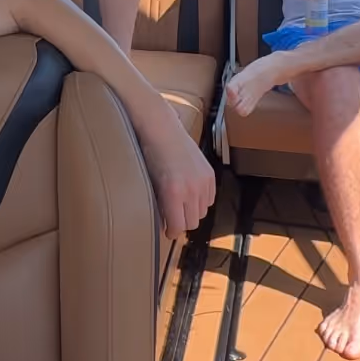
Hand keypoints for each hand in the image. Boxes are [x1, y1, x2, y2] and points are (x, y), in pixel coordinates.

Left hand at [142, 111, 215, 239]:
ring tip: (180, 202)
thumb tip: (164, 223)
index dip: (172, 231)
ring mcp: (203, 182)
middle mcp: (192, 189)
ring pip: (203, 212)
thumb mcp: (150, 183)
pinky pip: (210, 199)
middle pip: (192, 222)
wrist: (161, 129)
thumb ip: (160, 205)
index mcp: (173, 193)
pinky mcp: (210, 175)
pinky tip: (190, 192)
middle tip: (172, 216)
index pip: (179, 227)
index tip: (167, 230)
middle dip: (182, 222)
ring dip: (192, 211)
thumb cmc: (149, 155)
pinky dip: (202, 200)